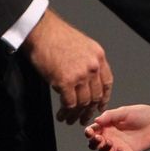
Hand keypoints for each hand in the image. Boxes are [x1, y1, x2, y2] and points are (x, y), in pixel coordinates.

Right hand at [22, 8, 112, 124]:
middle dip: (89, 110)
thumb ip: (87, 62)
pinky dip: (65, 112)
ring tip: (70, 119)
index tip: (100, 106)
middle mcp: (93, 66)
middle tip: (84, 118)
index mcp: (98, 56)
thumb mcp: (82, 45)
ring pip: (83, 102)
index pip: (107, 82)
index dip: (104, 98)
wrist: (42, 30)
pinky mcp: (65, 81)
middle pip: (96, 95)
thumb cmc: (57, 35)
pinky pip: (69, 103)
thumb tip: (85, 81)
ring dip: (76, 114)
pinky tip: (61, 115)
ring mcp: (80, 75)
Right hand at [85, 105, 149, 150]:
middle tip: (98, 138)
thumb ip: (110, 116)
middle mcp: (111, 136)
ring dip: (102, 150)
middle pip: (95, 144)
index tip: (90, 131)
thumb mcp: (124, 111)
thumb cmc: (141, 114)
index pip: (93, 131)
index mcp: (107, 125)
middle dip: (93, 143)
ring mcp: (118, 146)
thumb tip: (96, 121)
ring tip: (109, 143)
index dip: (89, 132)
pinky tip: (120, 150)